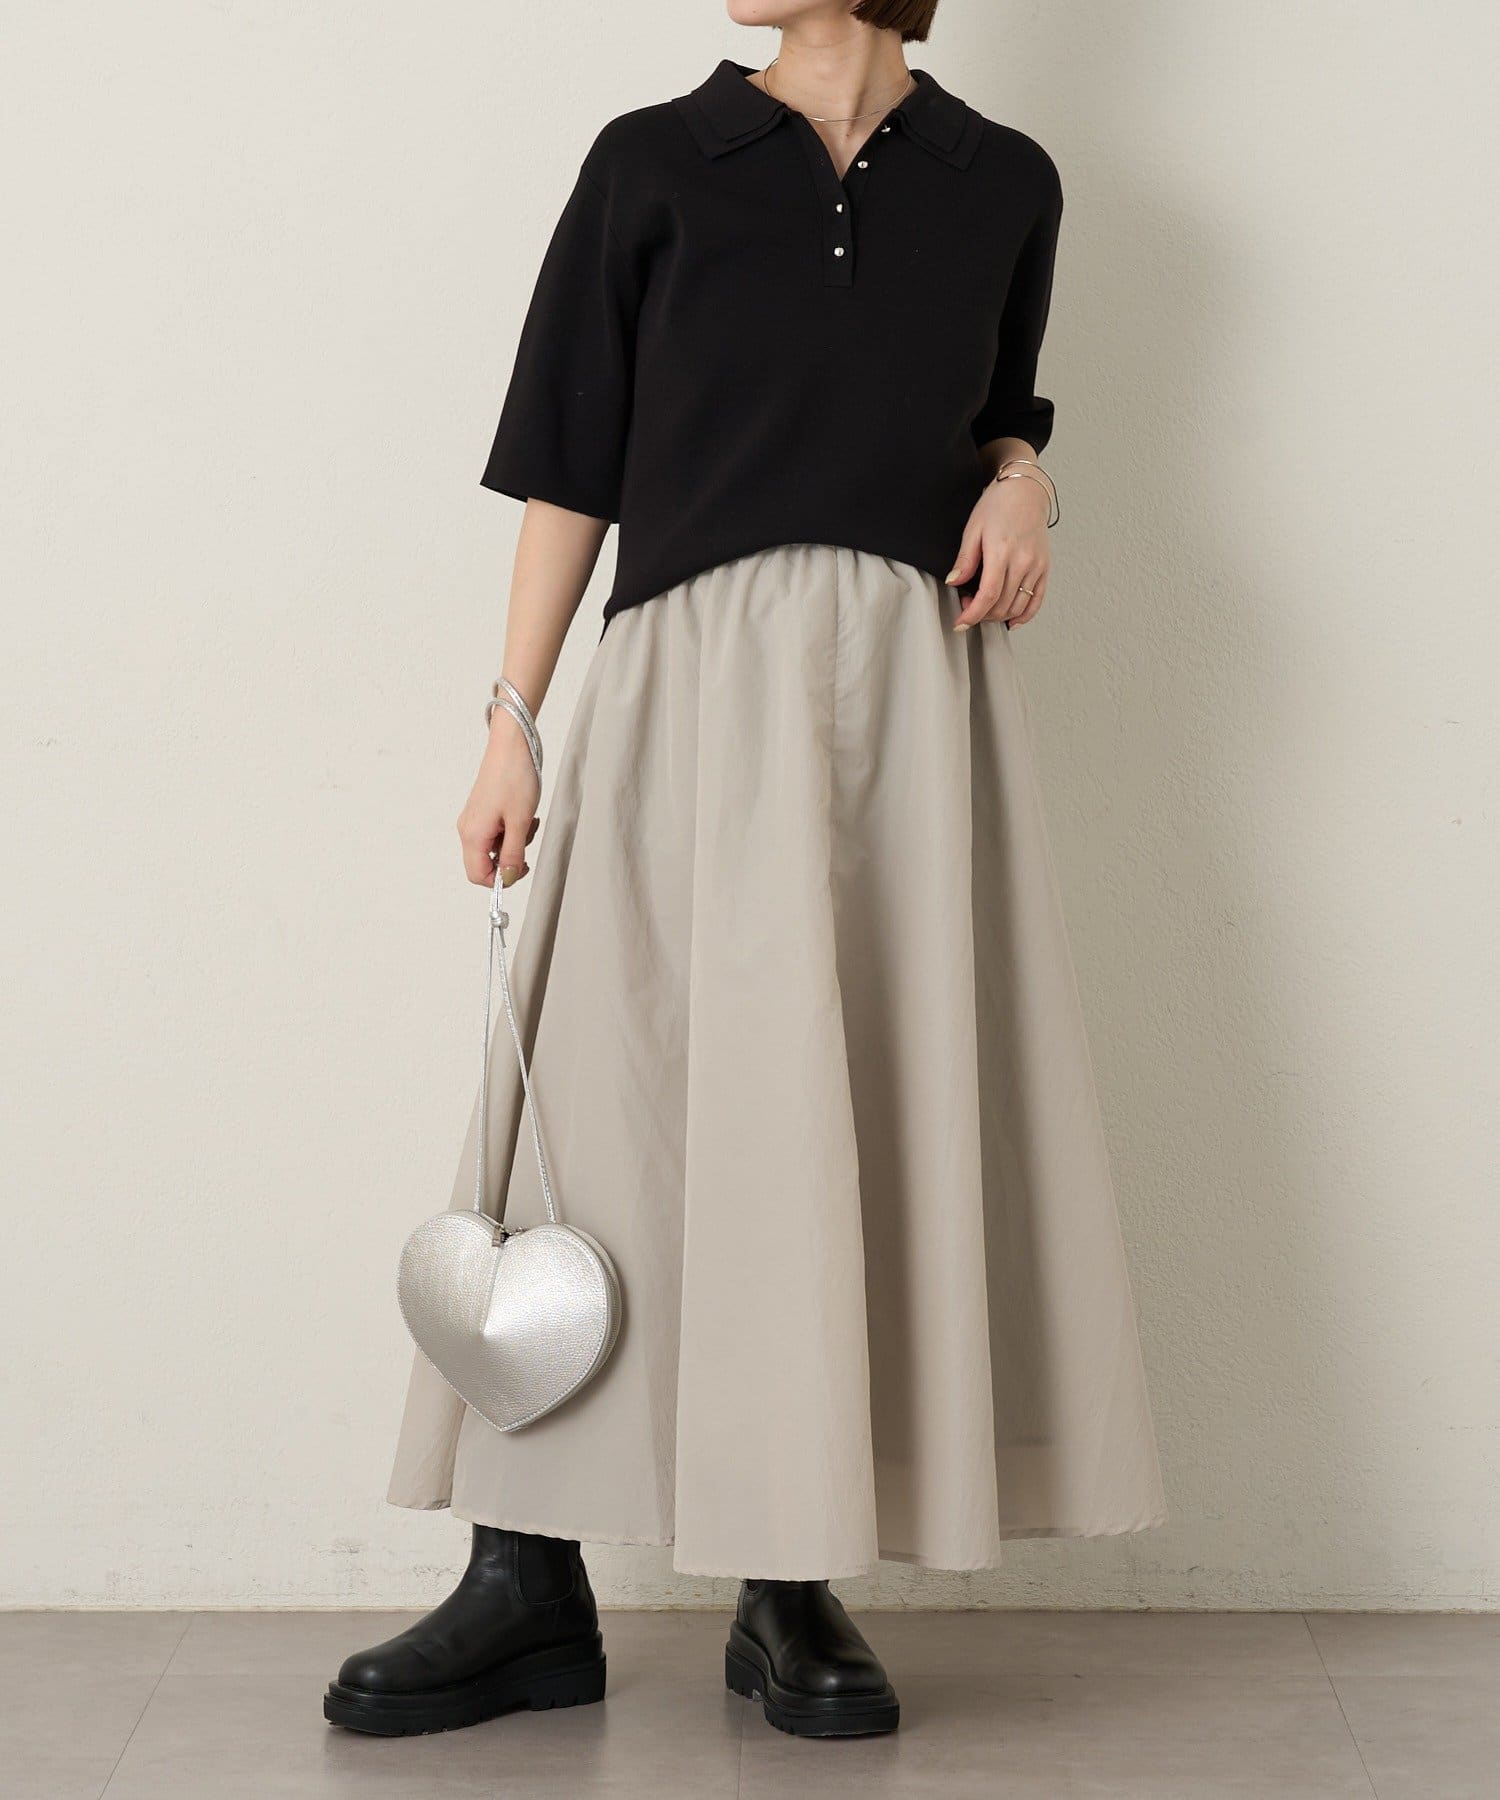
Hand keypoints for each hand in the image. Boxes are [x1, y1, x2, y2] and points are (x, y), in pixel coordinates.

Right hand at [457, 709, 540, 887]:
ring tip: (526, 822)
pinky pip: (495, 833)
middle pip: (485, 863)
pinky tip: (521, 815)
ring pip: (492, 848)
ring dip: (513, 842)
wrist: (511, 745)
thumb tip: (508, 878)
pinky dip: (511, 830)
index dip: (500, 880)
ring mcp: (473, 820)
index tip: (521, 869)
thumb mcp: (519, 822)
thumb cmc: (514, 778)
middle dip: (509, 859)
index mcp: (472, 834)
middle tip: (526, 841)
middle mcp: (467, 829)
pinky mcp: (481, 812)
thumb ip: (513, 855)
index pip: (478, 876)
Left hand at [946, 474, 1050, 629]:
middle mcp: (1023, 562)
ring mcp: (1037, 566)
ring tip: (984, 606)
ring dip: (998, 616)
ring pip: (1018, 607)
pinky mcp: (1045, 568)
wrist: (1025, 491)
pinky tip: (1010, 620)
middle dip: (981, 614)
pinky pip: (1036, 601)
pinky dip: (1023, 616)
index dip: (972, 614)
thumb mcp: (973, 529)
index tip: (961, 623)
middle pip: (1002, 605)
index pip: (988, 595)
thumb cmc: (998, 506)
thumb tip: (954, 583)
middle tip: (967, 605)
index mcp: (1002, 552)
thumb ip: (965, 560)